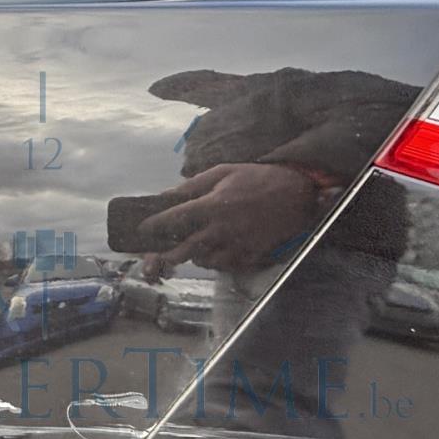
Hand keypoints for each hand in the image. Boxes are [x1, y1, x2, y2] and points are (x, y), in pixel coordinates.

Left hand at [138, 163, 316, 271]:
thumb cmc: (257, 178)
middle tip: (153, 258)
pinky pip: (224, 266)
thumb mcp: (223, 172)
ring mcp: (237, 245)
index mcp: (213, 205)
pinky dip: (214, 262)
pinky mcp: (250, 256)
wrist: (296, 193)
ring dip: (192, 257)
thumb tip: (167, 195)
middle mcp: (222, 229)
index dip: (155, 226)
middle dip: (165, 256)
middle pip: (185, 249)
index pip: (175, 219)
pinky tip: (212, 253)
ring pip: (204, 261)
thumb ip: (192, 185)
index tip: (142, 229)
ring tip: (188, 250)